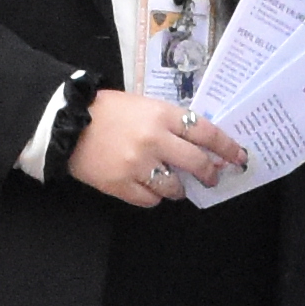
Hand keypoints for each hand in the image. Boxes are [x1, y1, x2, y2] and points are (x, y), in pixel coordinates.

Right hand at [69, 87, 241, 206]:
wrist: (66, 122)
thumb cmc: (107, 110)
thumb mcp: (143, 105)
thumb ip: (170, 122)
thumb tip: (199, 143)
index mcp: (162, 115)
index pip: (206, 132)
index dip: (226, 147)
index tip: (238, 157)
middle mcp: (154, 140)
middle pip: (196, 163)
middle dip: (210, 174)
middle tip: (212, 177)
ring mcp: (137, 165)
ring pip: (174, 187)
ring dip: (179, 188)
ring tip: (172, 183)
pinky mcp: (121, 185)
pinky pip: (150, 200)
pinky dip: (153, 196)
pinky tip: (147, 186)